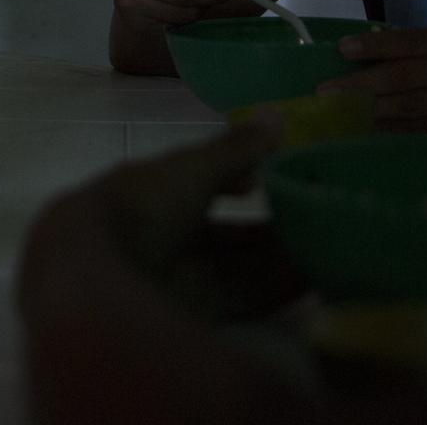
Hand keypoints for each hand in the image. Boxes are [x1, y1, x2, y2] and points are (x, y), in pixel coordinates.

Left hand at [20, 118, 297, 324]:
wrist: (99, 270)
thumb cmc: (141, 204)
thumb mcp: (191, 169)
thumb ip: (235, 149)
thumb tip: (278, 114)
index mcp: (151, 192)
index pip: (200, 184)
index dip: (235, 179)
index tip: (274, 175)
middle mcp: (163, 235)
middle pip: (224, 234)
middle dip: (266, 229)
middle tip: (316, 220)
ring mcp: (178, 276)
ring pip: (238, 267)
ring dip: (278, 259)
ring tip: (327, 248)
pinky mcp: (193, 312)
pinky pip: (241, 297)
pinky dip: (274, 288)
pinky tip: (310, 278)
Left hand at [322, 27, 426, 136]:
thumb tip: (376, 54)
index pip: (408, 42)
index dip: (372, 46)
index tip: (340, 50)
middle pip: (400, 78)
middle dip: (357, 86)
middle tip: (321, 93)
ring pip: (408, 109)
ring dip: (367, 114)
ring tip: (334, 117)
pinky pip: (425, 135)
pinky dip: (395, 137)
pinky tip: (370, 139)